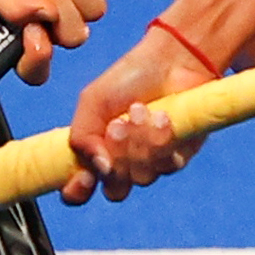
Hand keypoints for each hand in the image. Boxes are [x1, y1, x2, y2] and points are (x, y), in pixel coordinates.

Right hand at [61, 24, 212, 205]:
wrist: (170, 61)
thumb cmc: (129, 78)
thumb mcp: (92, 102)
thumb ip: (82, 136)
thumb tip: (99, 168)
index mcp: (95, 154)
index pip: (79, 191)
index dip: (77, 192)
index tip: (84, 178)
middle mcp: (122, 165)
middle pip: (115, 190)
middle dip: (117, 157)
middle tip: (117, 125)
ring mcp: (150, 164)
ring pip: (142, 178)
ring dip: (139, 143)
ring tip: (140, 110)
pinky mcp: (177, 157)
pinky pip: (167, 167)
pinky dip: (161, 139)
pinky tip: (162, 116)